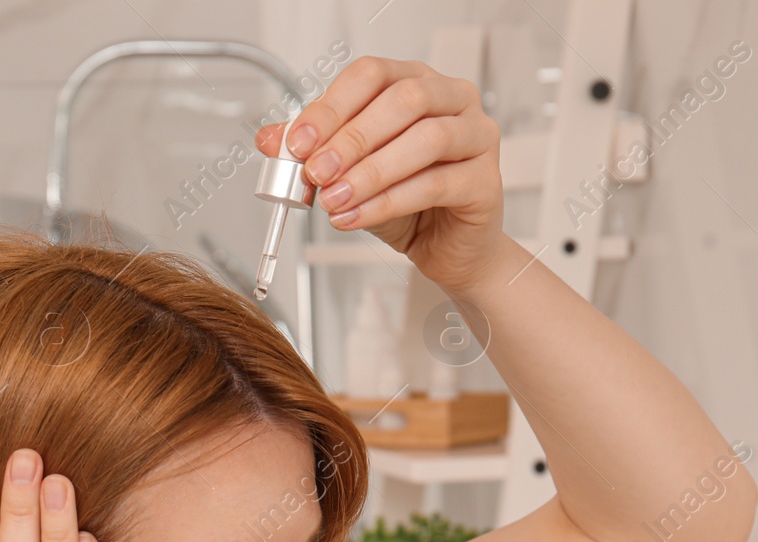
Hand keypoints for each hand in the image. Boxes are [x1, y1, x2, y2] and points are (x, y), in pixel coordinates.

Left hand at [257, 55, 505, 292]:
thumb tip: (271, 139)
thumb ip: (313, 153)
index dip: (332, 106)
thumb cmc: (407, 203)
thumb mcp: (350, 174)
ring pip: (425, 139)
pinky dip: (389, 202)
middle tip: (316, 172)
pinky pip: (436, 184)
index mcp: (417, 82)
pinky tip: (357, 217)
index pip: (372, 75)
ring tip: (335, 199)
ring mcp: (477, 136)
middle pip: (403, 100)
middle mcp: (453, 100)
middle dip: (351, 139)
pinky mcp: (486, 181)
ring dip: (370, 172)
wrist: (446, 249)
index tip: (298, 142)